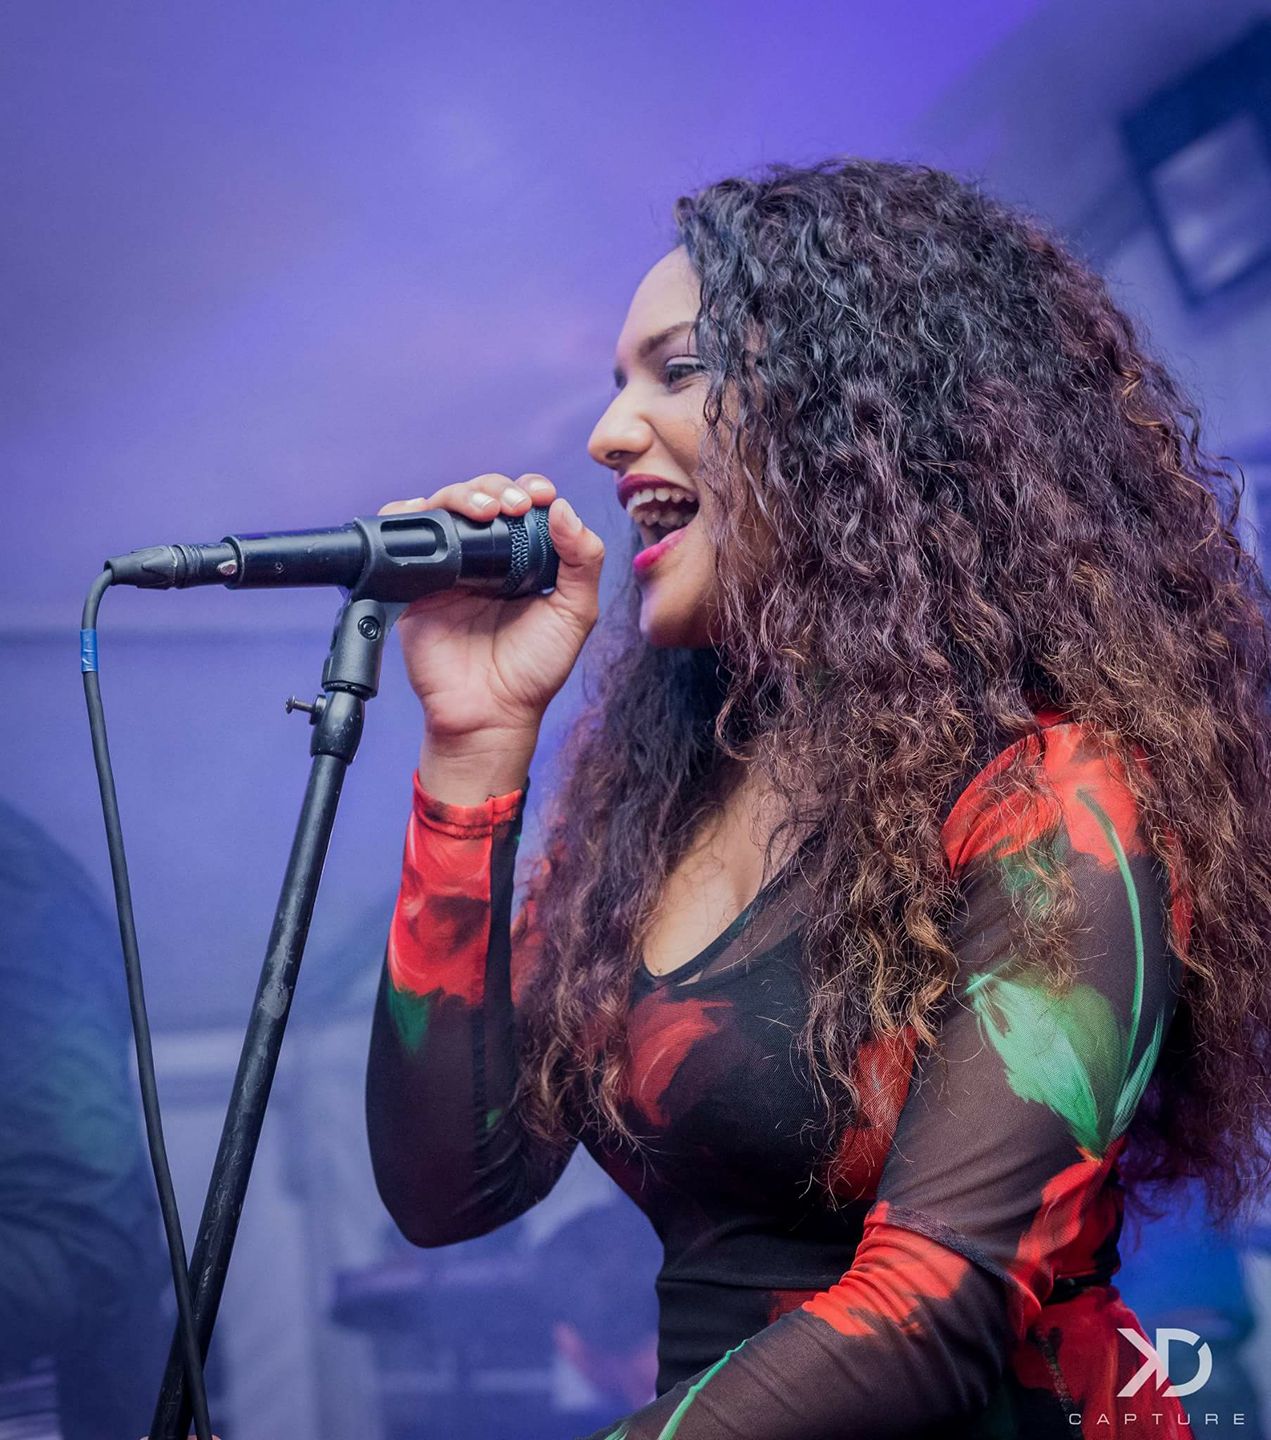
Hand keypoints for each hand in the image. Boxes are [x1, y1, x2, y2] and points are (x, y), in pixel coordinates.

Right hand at [379, 474, 604, 743]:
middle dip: (497, 488)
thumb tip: (565, 509)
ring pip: (443, 507)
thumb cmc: (534, 669)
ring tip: (483, 510)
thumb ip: (582, 561)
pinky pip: (399, 538)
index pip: (523, 504)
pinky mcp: (414, 583)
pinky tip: (425, 514)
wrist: (490, 713)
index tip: (541, 495)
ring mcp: (448, 567)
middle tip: (514, 506)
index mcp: (524, 558)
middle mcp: (484, 556)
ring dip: (460, 495)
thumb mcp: (576, 613)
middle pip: (481, 496)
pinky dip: (406, 515)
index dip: (530, 489)